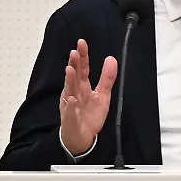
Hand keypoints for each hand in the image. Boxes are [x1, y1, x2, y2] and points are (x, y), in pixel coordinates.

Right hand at [59, 39, 116, 154]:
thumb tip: (111, 59)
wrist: (81, 137)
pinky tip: (71, 99)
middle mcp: (74, 93)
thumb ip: (107, 78)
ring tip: (70, 69)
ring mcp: (70, 105)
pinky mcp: (70, 119)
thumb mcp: (103, 95)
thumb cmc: (89, 115)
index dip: (82, 56)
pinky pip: (70, 112)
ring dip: (70, 80)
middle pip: (74, 76)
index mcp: (82, 87)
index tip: (82, 43)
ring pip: (69, 91)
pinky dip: (70, 106)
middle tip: (74, 52)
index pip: (82, 69)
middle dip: (74, 64)